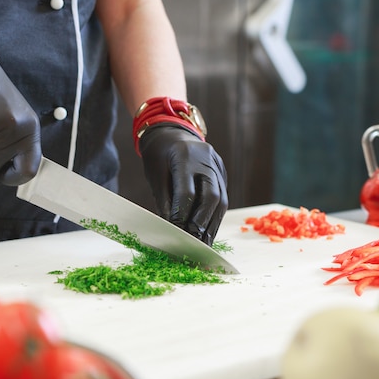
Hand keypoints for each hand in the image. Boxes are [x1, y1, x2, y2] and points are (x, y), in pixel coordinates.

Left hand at [139, 126, 228, 244]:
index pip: (187, 191)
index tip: (176, 234)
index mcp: (185, 156)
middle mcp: (207, 160)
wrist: (172, 133)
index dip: (182, 214)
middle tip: (194, 245)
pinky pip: (223, 198)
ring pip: (221, 200)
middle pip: (211, 197)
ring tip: (204, 245)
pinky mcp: (223, 173)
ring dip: (212, 225)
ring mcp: (218, 166)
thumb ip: (164, 200)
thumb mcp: (155, 175)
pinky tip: (208, 233)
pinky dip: (214, 217)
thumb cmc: (159, 156)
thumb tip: (170, 228)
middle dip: (202, 223)